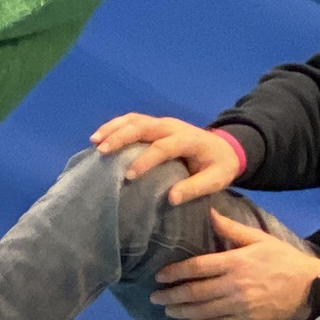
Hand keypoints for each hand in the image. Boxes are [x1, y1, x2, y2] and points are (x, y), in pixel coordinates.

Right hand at [91, 112, 243, 204]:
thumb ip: (196, 188)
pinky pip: (132, 120)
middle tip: (102, 152)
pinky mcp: (155, 124)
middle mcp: (172, 126)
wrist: (225, 147)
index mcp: (188, 139)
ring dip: (113, 129)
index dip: (145, 160)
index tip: (129, 176)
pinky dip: (115, 126)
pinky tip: (100, 137)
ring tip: (95, 143)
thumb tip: (172, 199)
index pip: (163, 147)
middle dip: (121, 137)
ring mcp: (162, 123)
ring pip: (134, 120)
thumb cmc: (219, 166)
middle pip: (142, 126)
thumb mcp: (216, 180)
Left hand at [151, 211, 319, 319]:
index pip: (197, 268)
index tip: (159, 276)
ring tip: (168, 310)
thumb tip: (209, 212)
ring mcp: (240, 306)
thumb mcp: (259, 239)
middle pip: (195, 292)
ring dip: (181, 312)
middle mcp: (234, 286)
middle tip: (154, 297)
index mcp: (236, 262)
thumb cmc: (283, 259)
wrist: (310, 287)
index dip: (175, 272)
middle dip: (171, 295)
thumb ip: (232, 229)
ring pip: (203, 311)